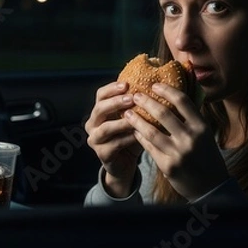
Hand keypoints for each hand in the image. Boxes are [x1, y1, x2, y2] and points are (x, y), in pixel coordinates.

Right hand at [85, 82, 143, 196]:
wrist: (126, 163)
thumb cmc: (131, 136)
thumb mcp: (133, 118)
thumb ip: (137, 105)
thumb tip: (155, 85)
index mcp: (98, 111)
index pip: (101, 95)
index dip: (112, 88)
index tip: (127, 84)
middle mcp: (92, 124)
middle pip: (99, 109)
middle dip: (116, 103)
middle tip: (132, 98)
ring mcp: (95, 140)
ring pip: (106, 128)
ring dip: (122, 122)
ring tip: (136, 117)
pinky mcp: (101, 154)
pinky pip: (114, 144)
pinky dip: (127, 139)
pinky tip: (139, 135)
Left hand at [125, 83, 228, 200]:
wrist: (210, 186)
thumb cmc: (205, 155)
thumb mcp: (204, 134)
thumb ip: (191, 117)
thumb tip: (173, 95)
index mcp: (201, 126)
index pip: (183, 101)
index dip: (166, 90)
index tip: (154, 85)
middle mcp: (191, 138)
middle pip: (163, 113)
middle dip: (146, 102)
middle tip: (135, 95)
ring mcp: (179, 153)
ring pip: (151, 131)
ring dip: (137, 120)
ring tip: (128, 113)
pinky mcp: (168, 166)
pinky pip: (149, 147)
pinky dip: (140, 137)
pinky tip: (134, 131)